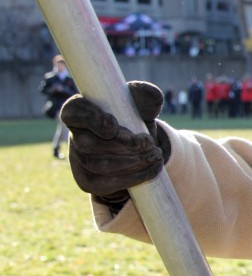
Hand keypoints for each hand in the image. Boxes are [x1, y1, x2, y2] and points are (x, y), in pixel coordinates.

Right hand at [60, 81, 171, 207]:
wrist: (140, 151)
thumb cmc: (135, 122)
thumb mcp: (142, 107)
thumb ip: (146, 96)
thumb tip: (147, 92)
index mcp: (81, 112)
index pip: (73, 113)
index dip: (90, 120)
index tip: (113, 125)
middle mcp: (74, 137)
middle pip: (89, 144)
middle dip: (122, 145)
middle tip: (147, 143)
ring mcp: (78, 162)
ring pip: (100, 165)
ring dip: (132, 161)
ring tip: (155, 154)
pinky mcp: (88, 182)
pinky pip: (108, 183)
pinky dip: (135, 176)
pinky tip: (152, 168)